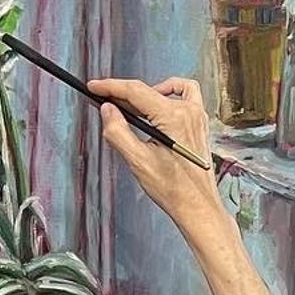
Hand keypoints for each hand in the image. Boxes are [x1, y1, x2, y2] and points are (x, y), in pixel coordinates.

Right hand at [89, 78, 225, 236]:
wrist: (197, 207)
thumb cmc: (174, 190)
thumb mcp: (138, 161)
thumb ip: (118, 132)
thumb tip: (107, 110)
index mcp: (173, 117)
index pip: (135, 91)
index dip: (111, 87)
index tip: (95, 87)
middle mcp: (189, 112)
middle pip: (149, 90)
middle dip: (124, 93)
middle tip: (106, 101)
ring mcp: (197, 117)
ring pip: (168, 90)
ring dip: (147, 93)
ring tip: (131, 107)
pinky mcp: (200, 125)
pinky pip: (186, 97)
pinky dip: (169, 97)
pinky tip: (157, 111)